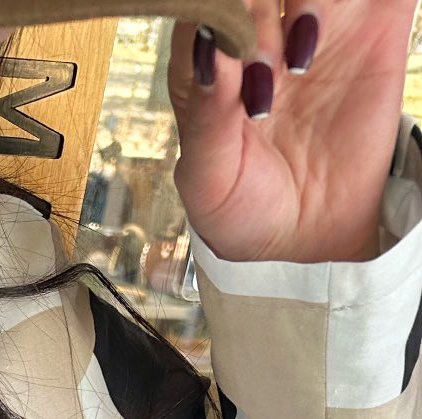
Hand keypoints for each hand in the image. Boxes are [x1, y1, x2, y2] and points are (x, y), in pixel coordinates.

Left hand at [168, 0, 415, 263]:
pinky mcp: (376, 21)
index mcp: (209, 58)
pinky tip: (337, 34)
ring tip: (302, 63)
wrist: (311, 233)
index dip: (216, 20)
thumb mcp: (210, 179)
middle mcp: (262, 28)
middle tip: (265, 71)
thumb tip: (210, 49)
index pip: (205, 5)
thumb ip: (205, 116)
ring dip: (308, 1)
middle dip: (255, 14)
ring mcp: (319, 21)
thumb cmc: (244, 206)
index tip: (229, 68)